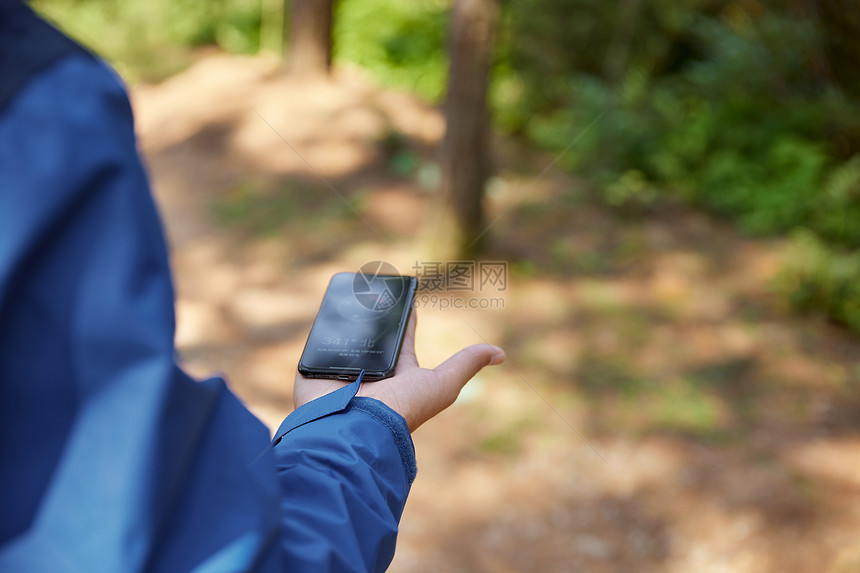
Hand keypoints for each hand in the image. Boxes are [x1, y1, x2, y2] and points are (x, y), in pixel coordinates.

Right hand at [293, 311, 504, 431]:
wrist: (355, 429)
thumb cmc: (401, 410)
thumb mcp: (441, 384)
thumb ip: (466, 365)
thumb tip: (500, 353)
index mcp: (398, 374)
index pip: (403, 340)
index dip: (406, 320)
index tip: (406, 298)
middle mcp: (371, 374)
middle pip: (371, 337)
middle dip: (371, 316)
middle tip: (370, 288)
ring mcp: (342, 374)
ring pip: (343, 339)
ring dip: (344, 320)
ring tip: (346, 294)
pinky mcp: (314, 373)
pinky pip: (315, 347)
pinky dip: (317, 332)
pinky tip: (320, 313)